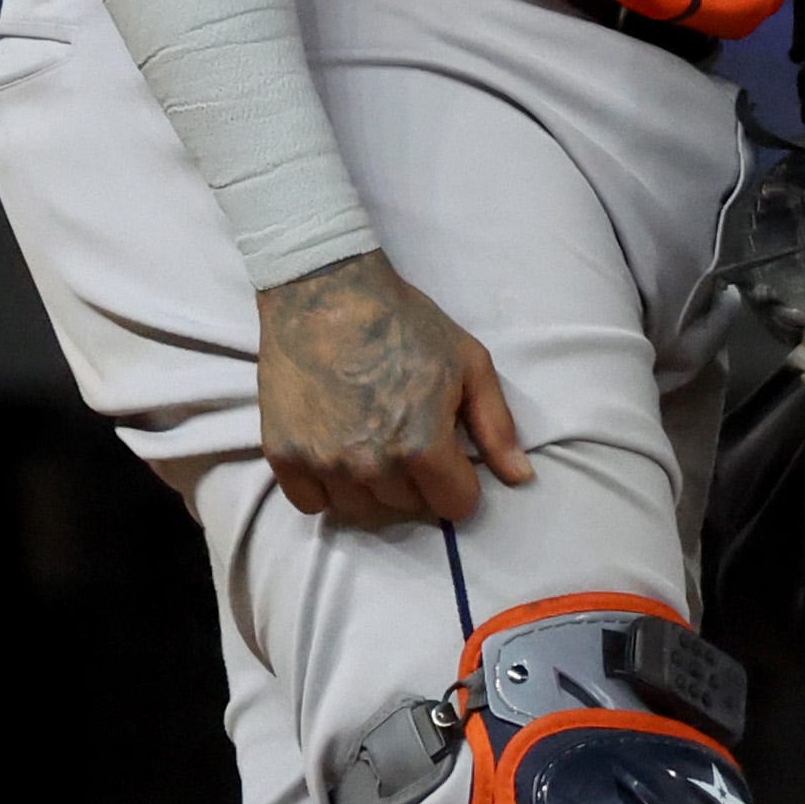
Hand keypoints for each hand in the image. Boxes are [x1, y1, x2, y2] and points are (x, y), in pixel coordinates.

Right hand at [257, 251, 531, 527]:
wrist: (325, 291)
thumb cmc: (405, 322)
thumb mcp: (470, 363)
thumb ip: (496, 427)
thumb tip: (521, 478)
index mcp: (422, 446)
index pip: (455, 506)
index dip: (460, 484)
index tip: (451, 459)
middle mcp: (373, 466)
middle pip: (408, 509)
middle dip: (419, 484)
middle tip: (410, 442)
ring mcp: (324, 464)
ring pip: (361, 512)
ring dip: (375, 491)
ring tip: (375, 449)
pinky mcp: (283, 455)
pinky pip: (311, 504)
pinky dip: (326, 490)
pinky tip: (336, 456)